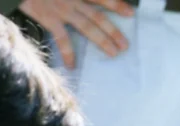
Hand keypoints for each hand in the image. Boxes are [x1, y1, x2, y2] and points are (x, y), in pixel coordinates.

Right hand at [18, 0, 133, 68]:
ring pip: (87, 27)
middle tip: (125, 45)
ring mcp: (62, 8)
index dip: (117, 4)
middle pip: (98, 16)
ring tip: (113, 53)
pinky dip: (68, 52)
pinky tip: (73, 65)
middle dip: (113, 30)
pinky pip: (62, 38)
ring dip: (102, 41)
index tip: (131, 13)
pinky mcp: (48, 17)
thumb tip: (79, 5)